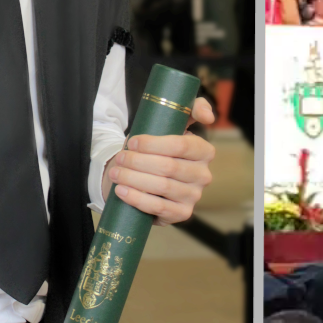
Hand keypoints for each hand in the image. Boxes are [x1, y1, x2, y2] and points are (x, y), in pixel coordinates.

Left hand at [103, 97, 214, 225]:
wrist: (149, 175)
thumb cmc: (160, 147)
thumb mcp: (176, 123)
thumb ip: (194, 108)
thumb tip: (208, 117)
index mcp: (204, 151)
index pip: (181, 145)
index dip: (153, 144)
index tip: (132, 142)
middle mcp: (203, 175)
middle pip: (168, 167)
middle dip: (138, 162)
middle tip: (119, 158)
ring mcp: (194, 196)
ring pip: (162, 187)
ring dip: (134, 179)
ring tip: (115, 173)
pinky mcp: (182, 213)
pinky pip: (159, 207)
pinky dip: (137, 199)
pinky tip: (122, 191)